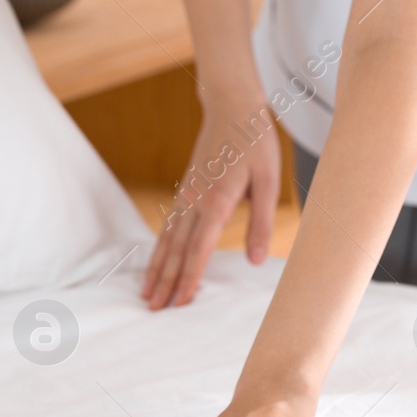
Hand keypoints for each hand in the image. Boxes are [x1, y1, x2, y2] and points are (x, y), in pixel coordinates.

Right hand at [143, 101, 280, 308]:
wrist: (232, 106)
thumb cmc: (255, 143)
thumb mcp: (269, 180)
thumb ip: (262, 223)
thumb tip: (255, 261)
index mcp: (217, 200)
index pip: (199, 248)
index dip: (190, 277)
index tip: (182, 302)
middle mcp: (195, 200)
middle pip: (176, 249)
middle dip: (166, 282)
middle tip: (156, 311)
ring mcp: (185, 194)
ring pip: (166, 239)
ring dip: (157, 269)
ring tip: (147, 295)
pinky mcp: (185, 189)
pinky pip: (167, 225)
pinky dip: (158, 248)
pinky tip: (155, 263)